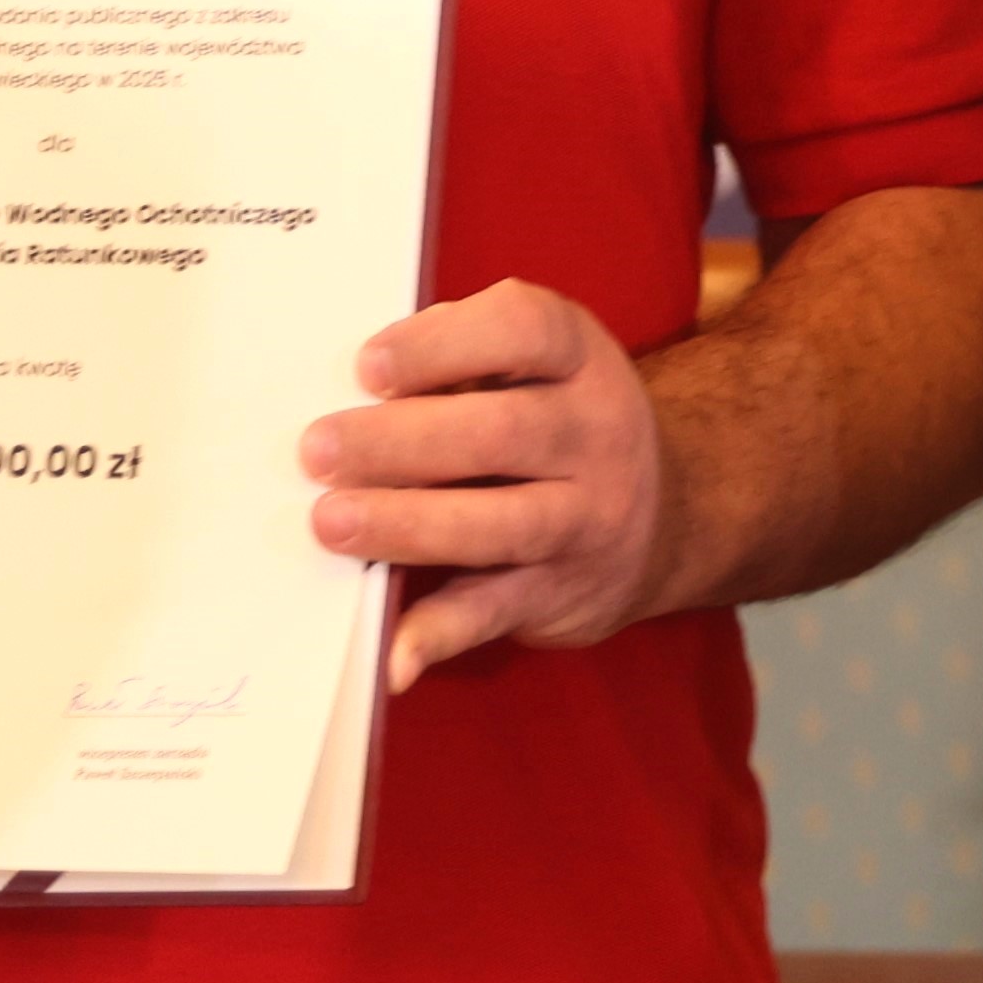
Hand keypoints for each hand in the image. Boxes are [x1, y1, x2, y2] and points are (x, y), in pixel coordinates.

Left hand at [307, 276, 664, 686]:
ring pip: (498, 524)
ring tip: (331, 523)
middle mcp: (596, 432)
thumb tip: (354, 389)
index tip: (366, 366)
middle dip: (399, 441)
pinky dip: (439, 633)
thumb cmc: (555, 423)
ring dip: (407, 524)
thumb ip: (461, 364)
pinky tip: (392, 652)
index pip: (524, 330)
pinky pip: (493, 613)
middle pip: (499, 432)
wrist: (664, 518)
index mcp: (580, 357)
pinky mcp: (560, 593)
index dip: (442, 344)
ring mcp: (586, 518)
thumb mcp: (535, 370)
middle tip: (318, 450)